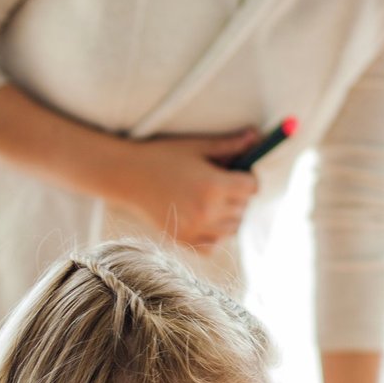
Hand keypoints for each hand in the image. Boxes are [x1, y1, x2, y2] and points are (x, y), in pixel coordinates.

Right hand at [114, 128, 260, 248]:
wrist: (127, 176)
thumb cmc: (162, 156)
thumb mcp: (197, 147)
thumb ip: (229, 145)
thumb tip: (256, 136)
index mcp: (213, 185)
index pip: (252, 187)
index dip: (247, 178)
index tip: (236, 173)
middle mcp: (207, 211)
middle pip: (244, 207)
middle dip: (238, 195)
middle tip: (221, 184)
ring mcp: (195, 229)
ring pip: (233, 228)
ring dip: (230, 215)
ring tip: (213, 201)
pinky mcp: (183, 240)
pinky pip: (214, 246)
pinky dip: (214, 235)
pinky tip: (204, 219)